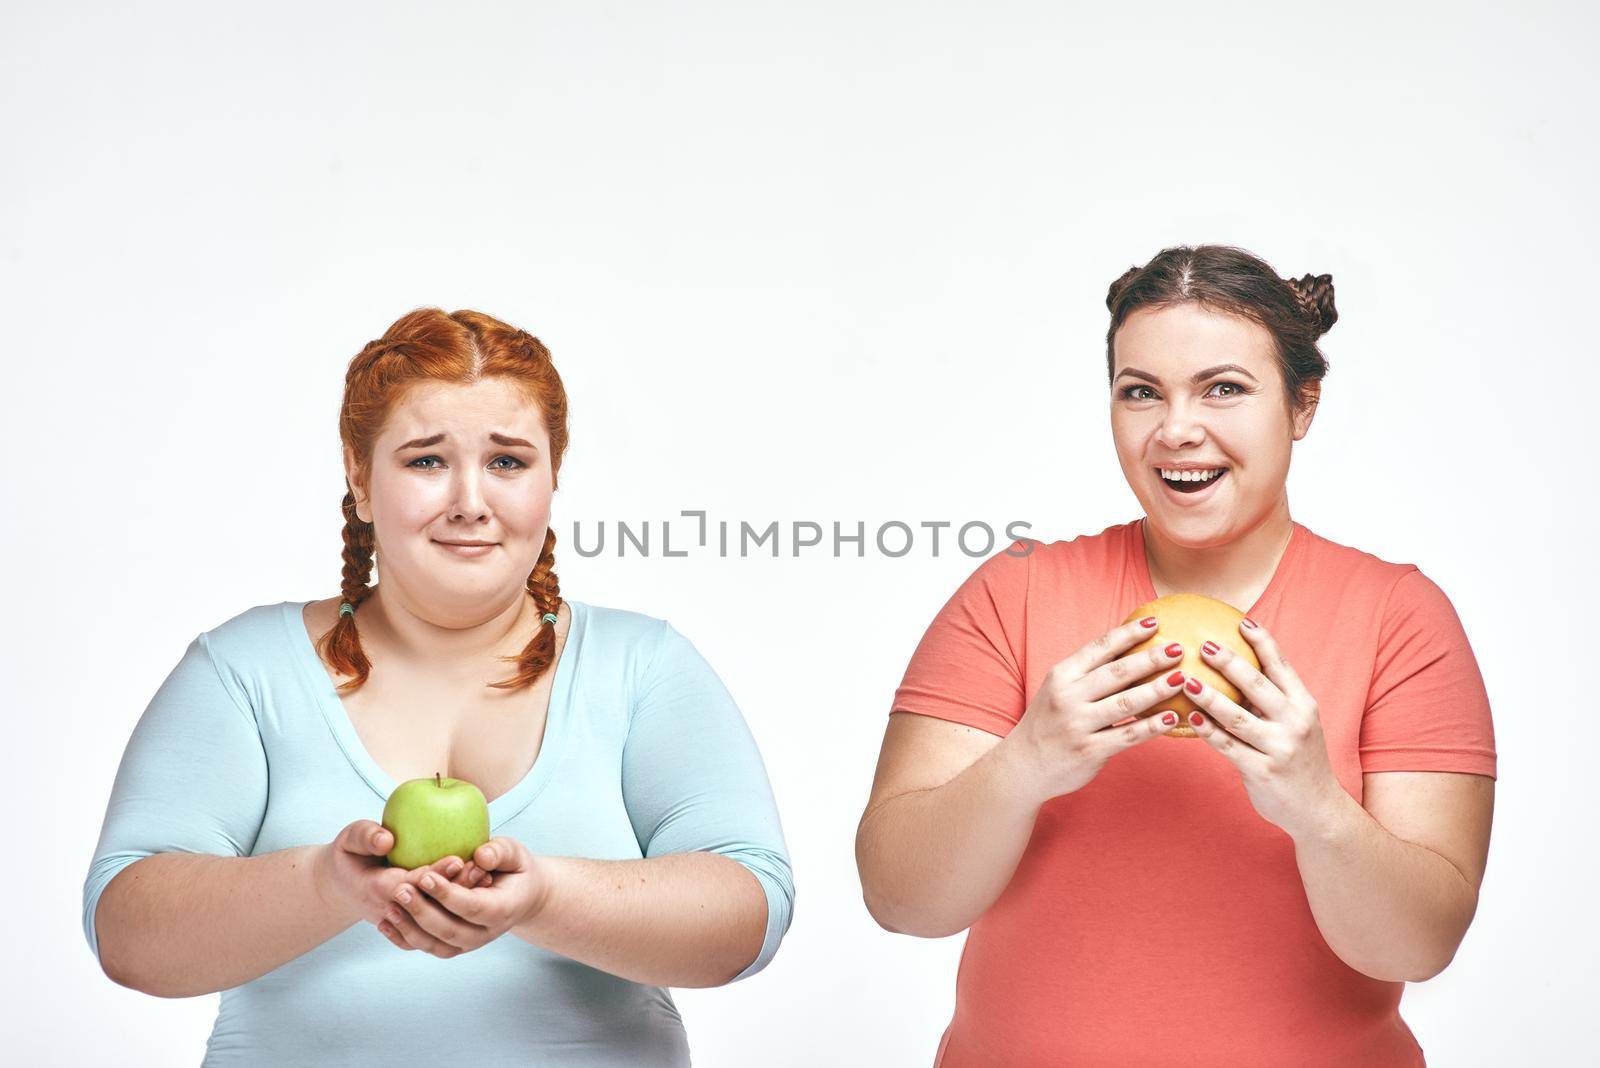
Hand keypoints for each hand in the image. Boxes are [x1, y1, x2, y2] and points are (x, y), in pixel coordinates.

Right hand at [312, 820, 492, 930]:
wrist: (341, 885)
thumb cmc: (349, 854)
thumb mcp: (349, 838)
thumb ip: (365, 836)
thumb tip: (388, 839)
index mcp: (374, 888)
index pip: (409, 885)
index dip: (433, 875)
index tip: (458, 859)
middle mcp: (390, 909)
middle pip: (428, 903)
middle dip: (456, 887)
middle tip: (482, 869)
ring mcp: (400, 920)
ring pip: (435, 916)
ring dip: (460, 900)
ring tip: (486, 878)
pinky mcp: (409, 924)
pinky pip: (435, 923)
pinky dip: (455, 910)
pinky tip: (478, 891)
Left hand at [379, 836, 549, 958]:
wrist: (521, 896)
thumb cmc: (514, 868)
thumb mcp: (514, 853)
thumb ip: (500, 852)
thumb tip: (481, 856)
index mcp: (503, 909)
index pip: (473, 907)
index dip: (448, 895)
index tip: (425, 876)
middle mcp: (486, 933)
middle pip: (451, 930)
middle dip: (423, 912)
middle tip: (399, 890)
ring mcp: (469, 943)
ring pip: (436, 945)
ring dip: (410, 929)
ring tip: (390, 908)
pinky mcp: (454, 946)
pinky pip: (428, 948)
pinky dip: (405, 939)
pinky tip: (385, 924)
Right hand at [1005, 614, 1191, 801]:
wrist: (1024, 765)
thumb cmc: (1049, 722)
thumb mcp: (1058, 690)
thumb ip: (1088, 674)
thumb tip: (1131, 651)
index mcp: (1061, 676)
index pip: (1099, 648)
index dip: (1128, 634)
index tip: (1154, 623)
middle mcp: (1068, 697)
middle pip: (1116, 673)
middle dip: (1150, 659)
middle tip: (1177, 649)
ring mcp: (1078, 725)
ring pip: (1126, 703)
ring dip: (1157, 689)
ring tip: (1182, 679)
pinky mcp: (1089, 751)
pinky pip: (1127, 735)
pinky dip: (1152, 726)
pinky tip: (1171, 718)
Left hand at [1184, 618, 1345, 838]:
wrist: (1318, 809)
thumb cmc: (1297, 759)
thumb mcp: (1296, 724)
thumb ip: (1273, 700)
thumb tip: (1234, 667)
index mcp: (1304, 705)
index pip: (1281, 666)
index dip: (1262, 641)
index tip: (1241, 621)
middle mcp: (1295, 723)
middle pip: (1258, 685)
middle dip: (1229, 662)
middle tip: (1202, 644)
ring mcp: (1279, 748)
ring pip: (1237, 716)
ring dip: (1209, 697)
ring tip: (1185, 680)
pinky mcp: (1262, 770)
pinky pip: (1228, 746)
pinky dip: (1207, 731)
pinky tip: (1188, 718)